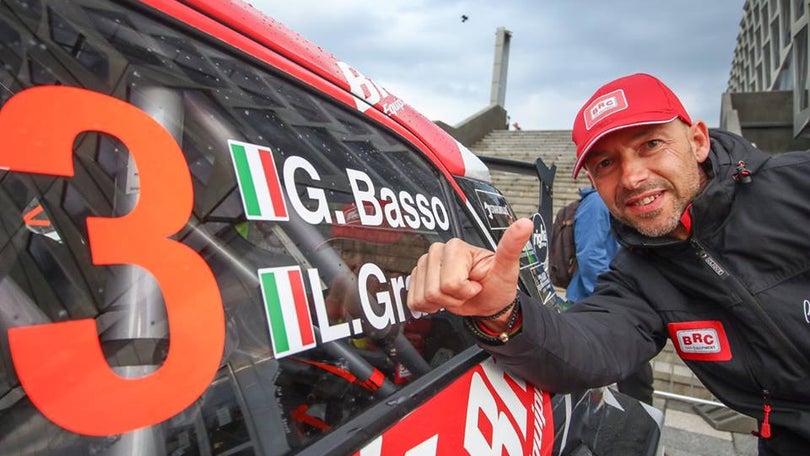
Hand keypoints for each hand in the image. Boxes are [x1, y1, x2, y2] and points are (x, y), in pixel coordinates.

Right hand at [407, 218, 532, 317]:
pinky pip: (414, 299)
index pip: (450, 282)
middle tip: (468, 290)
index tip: (477, 284)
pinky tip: (443, 298)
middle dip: (454, 298)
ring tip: (458, 293)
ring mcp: (425, 264)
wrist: (488, 300)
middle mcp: (438, 251)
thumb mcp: (507, 268)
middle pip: (435, 290)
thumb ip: (512, 246)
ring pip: (424, 296)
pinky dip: (429, 306)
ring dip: (443, 303)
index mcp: (456, 247)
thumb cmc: (497, 284)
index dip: (465, 291)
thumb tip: (525, 224)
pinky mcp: (417, 277)